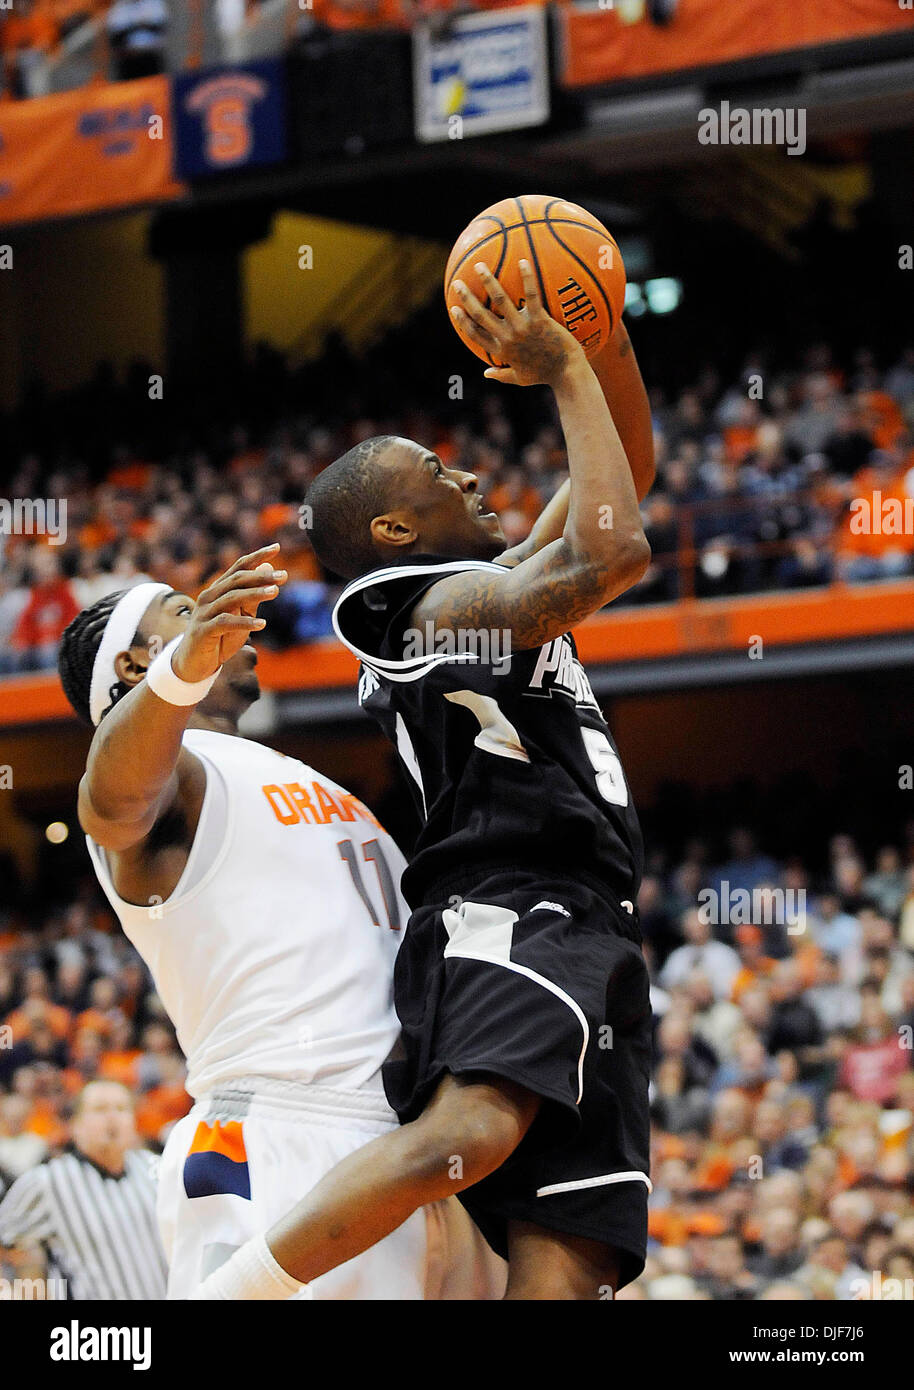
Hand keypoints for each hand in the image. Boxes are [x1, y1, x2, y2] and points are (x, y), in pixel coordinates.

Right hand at [171, 544, 286, 682]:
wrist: (193, 664)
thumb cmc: (219, 639)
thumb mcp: (240, 616)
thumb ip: (253, 596)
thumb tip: (269, 568)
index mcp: (218, 590)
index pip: (238, 567)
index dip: (257, 557)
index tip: (277, 547)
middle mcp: (209, 597)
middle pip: (237, 580)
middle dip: (261, 576)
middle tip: (284, 576)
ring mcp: (204, 613)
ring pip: (231, 598)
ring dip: (255, 594)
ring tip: (275, 592)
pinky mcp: (203, 631)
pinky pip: (225, 622)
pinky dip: (244, 622)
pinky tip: (262, 624)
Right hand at [450, 260, 585, 388]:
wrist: (567, 373)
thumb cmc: (546, 375)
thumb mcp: (521, 379)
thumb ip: (502, 375)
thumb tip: (486, 373)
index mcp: (501, 350)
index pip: (475, 335)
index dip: (462, 321)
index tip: (454, 308)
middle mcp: (508, 338)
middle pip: (480, 315)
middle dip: (466, 298)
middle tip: (457, 283)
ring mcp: (523, 327)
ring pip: (500, 300)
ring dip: (488, 281)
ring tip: (480, 265)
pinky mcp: (540, 320)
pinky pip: (531, 295)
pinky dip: (527, 277)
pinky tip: (523, 261)